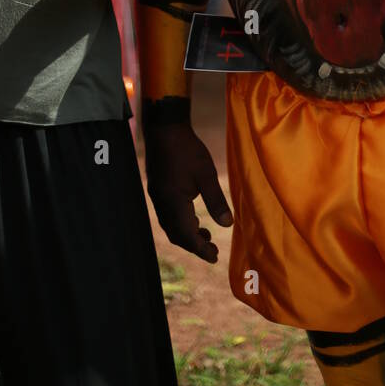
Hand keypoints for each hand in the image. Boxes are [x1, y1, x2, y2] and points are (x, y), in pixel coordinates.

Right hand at [144, 123, 232, 263]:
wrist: (164, 127)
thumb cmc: (187, 149)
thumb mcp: (206, 174)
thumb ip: (216, 200)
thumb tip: (227, 225)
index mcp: (173, 202)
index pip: (186, 235)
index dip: (200, 249)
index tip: (214, 258)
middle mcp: (162, 203)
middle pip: (176, 234)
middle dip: (193, 246)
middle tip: (213, 251)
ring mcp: (157, 196)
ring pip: (170, 226)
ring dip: (187, 234)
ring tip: (206, 237)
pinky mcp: (157, 189)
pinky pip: (168, 215)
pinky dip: (181, 223)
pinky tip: (194, 218)